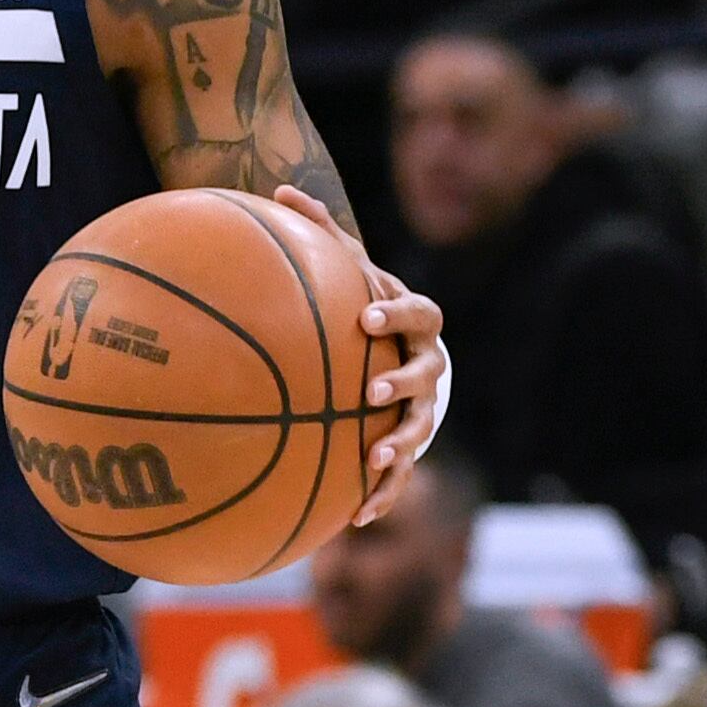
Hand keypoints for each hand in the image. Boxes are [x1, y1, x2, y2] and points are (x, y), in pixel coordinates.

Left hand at [269, 185, 446, 521]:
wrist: (397, 350)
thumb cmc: (362, 304)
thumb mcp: (347, 267)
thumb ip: (320, 233)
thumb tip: (279, 188)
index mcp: (414, 323)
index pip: (417, 314)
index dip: (395, 314)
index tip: (365, 317)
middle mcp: (427, 366)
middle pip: (428, 374)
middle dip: (402, 385)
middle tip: (371, 392)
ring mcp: (422, 408)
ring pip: (419, 430)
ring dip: (398, 447)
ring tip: (372, 462)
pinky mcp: (406, 445)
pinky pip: (399, 475)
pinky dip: (382, 495)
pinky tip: (356, 519)